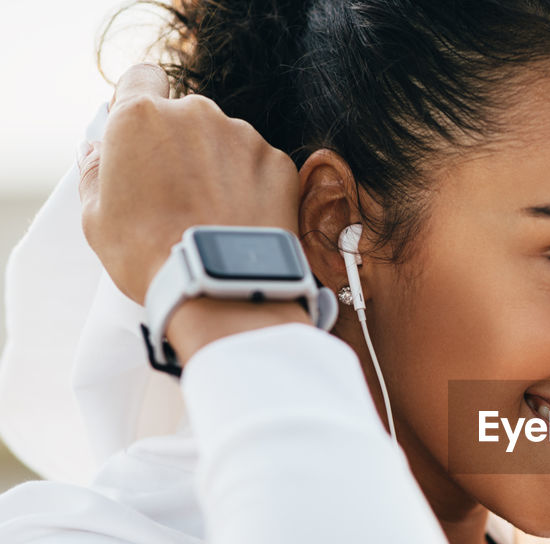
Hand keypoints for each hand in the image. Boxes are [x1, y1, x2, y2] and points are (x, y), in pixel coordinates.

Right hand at [77, 63, 300, 305]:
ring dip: (219, 166)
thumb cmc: (150, 255)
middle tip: (177, 193)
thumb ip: (96, 171)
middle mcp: (196, 114)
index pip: (141, 79)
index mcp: (142, 117)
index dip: (141, 102)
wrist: (220, 285)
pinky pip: (260, 166)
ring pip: (226, 141)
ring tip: (213, 215)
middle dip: (181, 144)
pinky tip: (241, 220)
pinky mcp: (279, 163)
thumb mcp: (96, 216)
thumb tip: (98, 151)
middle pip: (186, 115)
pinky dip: (252, 186)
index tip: (143, 131)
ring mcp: (243, 136)